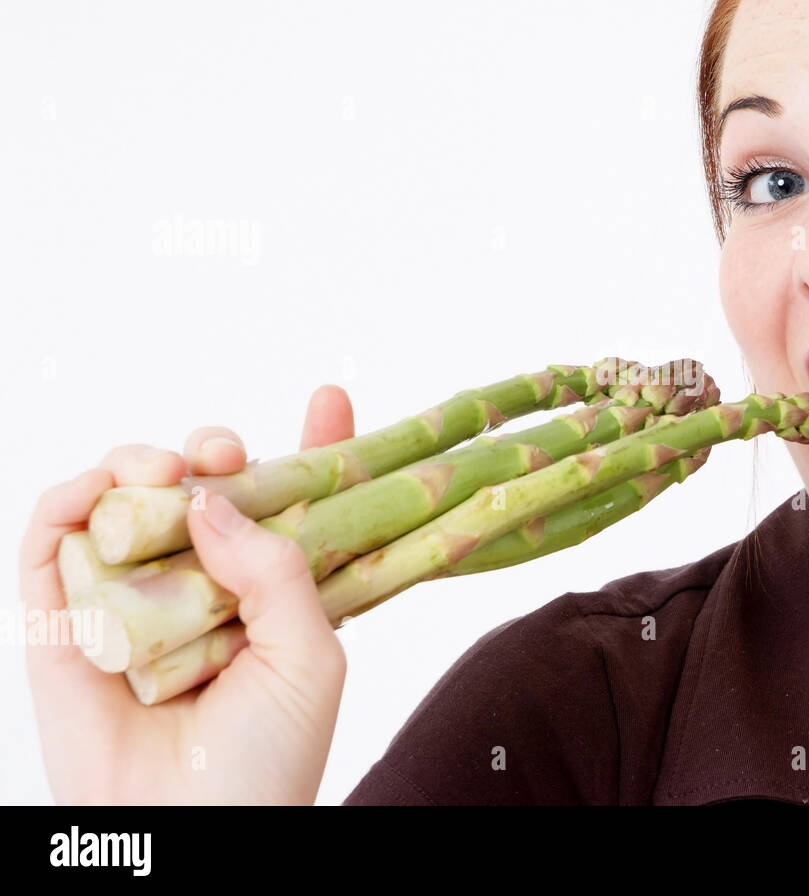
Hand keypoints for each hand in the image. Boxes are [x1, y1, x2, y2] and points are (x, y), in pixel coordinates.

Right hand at [20, 385, 355, 803]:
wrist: (195, 838)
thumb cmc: (268, 758)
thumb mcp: (311, 653)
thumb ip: (278, 567)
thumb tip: (211, 498)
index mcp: (271, 595)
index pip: (290, 507)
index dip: (311, 449)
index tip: (329, 398)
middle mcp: (202, 589)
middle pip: (201, 492)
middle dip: (213, 452)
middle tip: (223, 452)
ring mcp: (132, 603)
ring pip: (124, 504)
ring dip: (138, 465)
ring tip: (163, 472)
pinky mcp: (64, 624)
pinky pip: (50, 546)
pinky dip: (65, 504)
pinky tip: (98, 491)